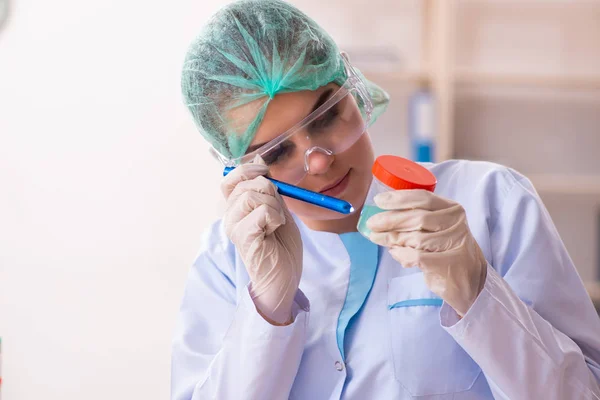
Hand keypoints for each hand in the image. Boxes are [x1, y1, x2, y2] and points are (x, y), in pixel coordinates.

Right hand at [221, 156, 302, 324]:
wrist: (284, 277)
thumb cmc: (281, 246)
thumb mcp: (277, 208)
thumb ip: (268, 188)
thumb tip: (259, 161)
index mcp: (235, 208)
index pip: (230, 177)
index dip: (248, 170)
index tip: (266, 175)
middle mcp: (229, 216)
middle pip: (245, 183)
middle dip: (269, 190)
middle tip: (277, 211)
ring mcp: (234, 227)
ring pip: (252, 195)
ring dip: (274, 206)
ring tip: (276, 224)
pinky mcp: (243, 238)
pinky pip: (261, 211)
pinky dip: (275, 217)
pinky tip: (274, 231)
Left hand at [367, 190, 486, 316]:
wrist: (469, 280)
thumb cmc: (447, 250)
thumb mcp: (439, 227)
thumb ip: (418, 217)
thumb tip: (382, 214)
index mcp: (452, 209)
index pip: (423, 198)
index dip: (398, 198)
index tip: (378, 201)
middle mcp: (456, 223)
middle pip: (416, 217)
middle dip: (389, 220)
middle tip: (371, 224)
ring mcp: (454, 243)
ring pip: (415, 237)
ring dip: (392, 238)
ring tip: (378, 239)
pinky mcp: (447, 263)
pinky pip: (416, 256)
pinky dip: (401, 254)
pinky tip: (395, 253)